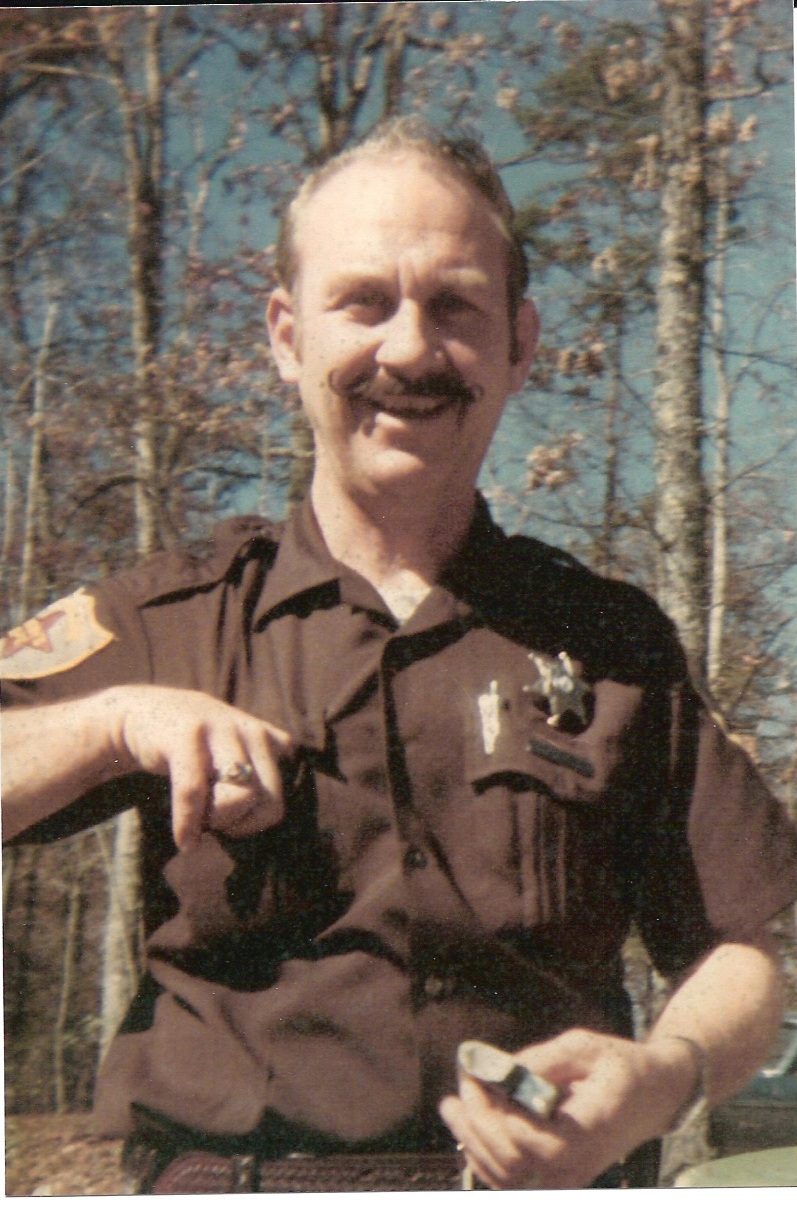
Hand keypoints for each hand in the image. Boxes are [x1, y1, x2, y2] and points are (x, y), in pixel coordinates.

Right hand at [106, 685, 294, 849]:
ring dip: (217, 820)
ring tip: (198, 821)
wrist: (139, 713)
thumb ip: (255, 773)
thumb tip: (267, 826)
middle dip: (240, 822)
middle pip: (269, 802)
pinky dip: (188, 823)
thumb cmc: (189, 748)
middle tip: (212, 821)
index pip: (276, 801)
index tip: (227, 819)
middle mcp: (251, 732)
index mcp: (265, 739)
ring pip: (240, 796)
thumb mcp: (230, 753)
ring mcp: (222, 729)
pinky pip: (195, 791)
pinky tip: (183, 840)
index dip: (253, 822)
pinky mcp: (189, 734)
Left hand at [439, 1027, 696, 1188]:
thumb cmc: (620, 1064)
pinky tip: (468, 1131)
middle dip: (476, 1123)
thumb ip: (542, 1059)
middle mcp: (581, 1163)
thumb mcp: (584, 1046)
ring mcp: (570, 1177)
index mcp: (592, 1129)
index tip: (476, 1076)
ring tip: (451, 1107)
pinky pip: (515, 1182)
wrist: (654, 1095)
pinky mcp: (560, 1179)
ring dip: (473, 1142)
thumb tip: (499, 1070)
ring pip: (509, 1178)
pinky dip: (485, 1159)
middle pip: (514, 1162)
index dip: (496, 1114)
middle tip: (457, 1090)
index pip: (534, 1143)